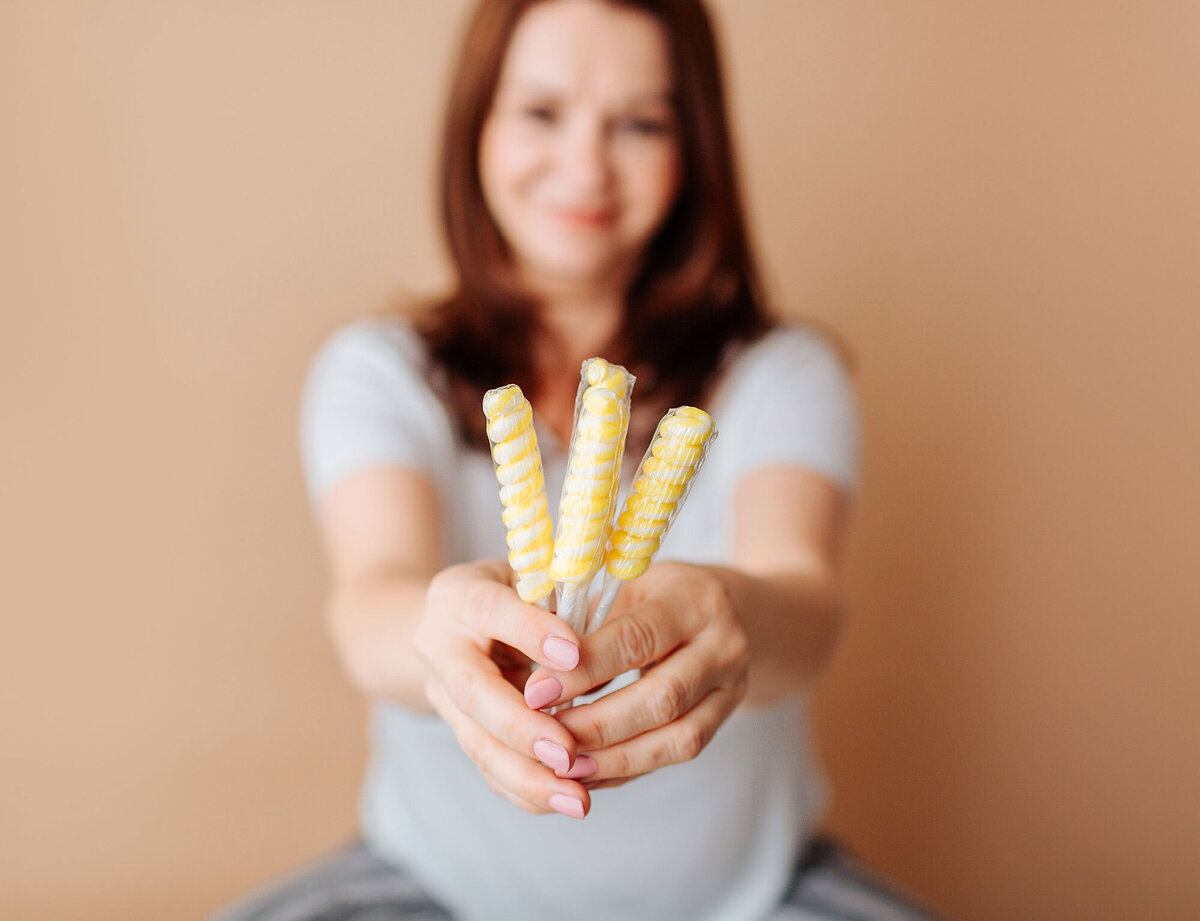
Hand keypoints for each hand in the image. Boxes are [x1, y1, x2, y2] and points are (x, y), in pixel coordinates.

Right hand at [412, 560, 591, 817]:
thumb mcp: (530, 574)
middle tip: (568, 753)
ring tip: (577, 800)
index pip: (493, 611)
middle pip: (474, 693)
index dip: (531, 632)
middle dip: (522, 728)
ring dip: (528, 777)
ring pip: (480, 743)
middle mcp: (441, 647)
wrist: (444, 622)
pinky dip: (527, 791)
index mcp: (461, 596)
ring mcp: (445, 696)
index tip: (576, 653)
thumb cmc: (511, 589)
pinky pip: (490, 768)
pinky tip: (565, 802)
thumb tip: (596, 640)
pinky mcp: (462, 731)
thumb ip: (557, 598)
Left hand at [522, 562, 749, 789]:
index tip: (536, 692)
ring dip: (615, 758)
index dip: (584, 670)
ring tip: (565, 767)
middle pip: (662, 698)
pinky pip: (677, 754)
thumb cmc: (659, 595)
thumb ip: (588, 627)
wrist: (729, 609)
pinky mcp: (725, 719)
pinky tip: (590, 772)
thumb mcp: (626, 588)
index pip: (637, 639)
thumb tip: (540, 680)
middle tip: (546, 737)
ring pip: (677, 738)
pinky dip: (629, 768)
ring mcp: (731, 686)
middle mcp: (723, 644)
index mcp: (693, 599)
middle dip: (598, 724)